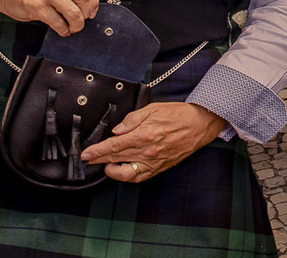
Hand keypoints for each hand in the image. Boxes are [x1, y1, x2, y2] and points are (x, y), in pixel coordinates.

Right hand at [0, 0, 98, 36]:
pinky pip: (58, 22)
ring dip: (77, 24)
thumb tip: (89, 2)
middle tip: (83, 19)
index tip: (92, 10)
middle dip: (87, 13)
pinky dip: (63, 29)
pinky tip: (62, 30)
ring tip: (73, 27)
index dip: (94, 1)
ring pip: (74, 12)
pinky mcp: (37, 7)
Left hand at [80, 102, 226, 182]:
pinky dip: (127, 176)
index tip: (86, 153)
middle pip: (116, 158)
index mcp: (144, 135)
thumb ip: (132, 119)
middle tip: (88, 159)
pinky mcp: (159, 167)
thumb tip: (117, 130)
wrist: (200, 124)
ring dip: (111, 170)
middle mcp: (147, 151)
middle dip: (98, 159)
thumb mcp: (153, 109)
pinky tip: (122, 169)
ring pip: (125, 173)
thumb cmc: (179, 114)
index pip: (114, 145)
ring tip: (106, 163)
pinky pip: (139, 177)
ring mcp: (153, 161)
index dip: (97, 150)